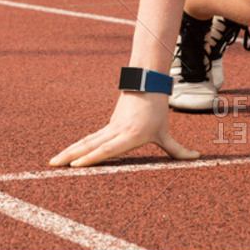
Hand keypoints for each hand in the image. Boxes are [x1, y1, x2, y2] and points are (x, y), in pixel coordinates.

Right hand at [49, 91, 200, 167]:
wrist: (146, 85)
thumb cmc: (157, 110)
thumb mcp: (165, 133)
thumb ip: (178, 150)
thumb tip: (198, 157)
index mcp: (130, 135)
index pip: (107, 149)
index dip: (91, 157)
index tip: (75, 164)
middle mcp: (116, 132)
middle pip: (89, 145)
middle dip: (71, 156)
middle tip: (54, 164)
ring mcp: (109, 128)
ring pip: (85, 142)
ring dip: (68, 152)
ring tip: (52, 162)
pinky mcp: (107, 127)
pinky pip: (88, 139)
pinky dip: (75, 147)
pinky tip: (64, 155)